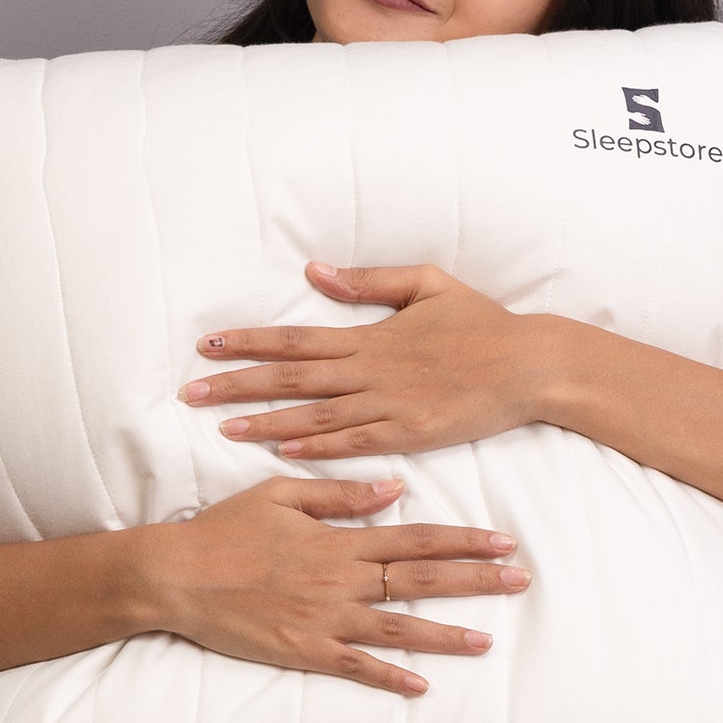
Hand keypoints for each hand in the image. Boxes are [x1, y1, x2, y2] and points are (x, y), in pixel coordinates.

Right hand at [137, 473, 531, 696]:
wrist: (175, 576)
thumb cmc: (224, 530)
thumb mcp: (279, 494)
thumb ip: (339, 495)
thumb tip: (394, 489)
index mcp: (340, 539)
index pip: (416, 537)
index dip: (464, 540)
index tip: (503, 541)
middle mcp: (341, 579)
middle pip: (421, 579)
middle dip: (476, 581)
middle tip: (520, 582)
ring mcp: (324, 619)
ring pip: (399, 628)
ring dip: (446, 634)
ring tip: (487, 640)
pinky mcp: (303, 650)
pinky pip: (355, 667)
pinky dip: (390, 677)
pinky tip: (421, 687)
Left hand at [179, 261, 556, 459]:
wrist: (531, 364)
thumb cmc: (483, 324)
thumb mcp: (427, 284)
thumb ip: (370, 281)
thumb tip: (316, 273)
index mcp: (372, 336)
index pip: (295, 339)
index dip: (248, 342)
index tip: (207, 345)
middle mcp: (372, 370)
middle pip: (291, 378)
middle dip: (236, 384)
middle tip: (191, 392)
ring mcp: (391, 405)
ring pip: (314, 415)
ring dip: (264, 420)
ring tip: (221, 426)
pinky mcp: (411, 433)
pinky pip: (355, 443)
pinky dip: (317, 446)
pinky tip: (283, 449)